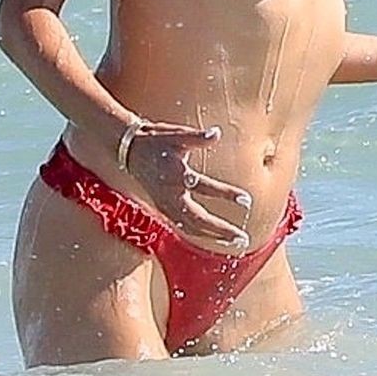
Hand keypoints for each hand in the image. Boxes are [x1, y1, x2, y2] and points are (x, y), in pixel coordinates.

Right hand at [123, 123, 254, 248]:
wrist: (130, 151)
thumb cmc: (156, 141)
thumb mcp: (176, 135)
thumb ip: (197, 137)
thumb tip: (216, 133)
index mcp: (175, 175)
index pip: (205, 187)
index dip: (226, 194)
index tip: (246, 200)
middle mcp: (170, 194)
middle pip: (198, 219)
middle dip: (221, 230)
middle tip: (243, 238)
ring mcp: (165, 205)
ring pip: (191, 228)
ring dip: (213, 236)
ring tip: (234, 243)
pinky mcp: (163, 209)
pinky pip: (183, 226)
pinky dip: (199, 233)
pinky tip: (214, 237)